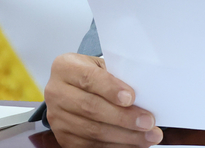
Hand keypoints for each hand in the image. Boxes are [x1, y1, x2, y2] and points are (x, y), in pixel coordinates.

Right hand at [44, 53, 162, 147]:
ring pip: (92, 131)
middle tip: (148, 122)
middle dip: (124, 118)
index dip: (110, 89)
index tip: (131, 98)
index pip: (88, 78)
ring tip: (148, 136)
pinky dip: (115, 146)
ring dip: (124, 136)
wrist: (74, 87)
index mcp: (65, 68)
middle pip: (91, 108)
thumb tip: (145, 93)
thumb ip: (116, 75)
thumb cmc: (93, 74)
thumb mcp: (101, 65)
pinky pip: (90, 146)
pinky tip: (133, 144)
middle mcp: (56, 93)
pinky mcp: (63, 137)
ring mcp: (57, 118)